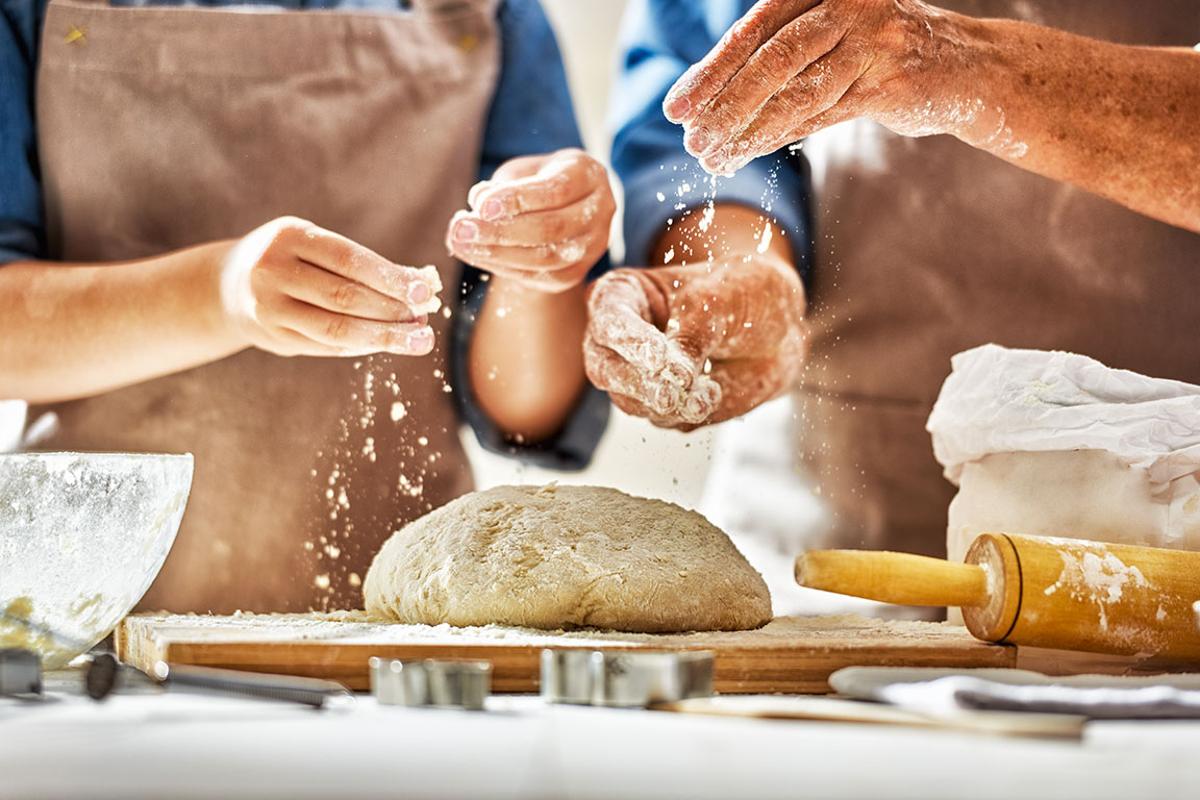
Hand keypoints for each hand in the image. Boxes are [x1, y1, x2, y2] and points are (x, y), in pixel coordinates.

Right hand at [219, 217, 441, 357]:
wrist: (228, 285)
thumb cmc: (291, 259)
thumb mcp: (315, 245)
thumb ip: (360, 264)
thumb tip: (421, 284)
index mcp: (288, 237)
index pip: (348, 260)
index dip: (389, 277)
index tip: (424, 291)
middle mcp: (272, 271)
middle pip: (344, 298)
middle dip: (391, 311)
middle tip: (424, 321)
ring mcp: (268, 308)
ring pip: (336, 330)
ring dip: (383, 337)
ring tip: (417, 339)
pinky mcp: (273, 338)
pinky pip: (326, 347)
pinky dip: (361, 347)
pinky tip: (385, 344)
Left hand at [446, 149, 615, 292]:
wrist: (567, 206)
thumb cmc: (540, 179)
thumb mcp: (524, 170)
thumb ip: (504, 184)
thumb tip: (477, 202)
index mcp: (589, 175)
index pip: (556, 190)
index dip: (518, 199)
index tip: (480, 204)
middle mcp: (601, 212)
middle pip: (551, 228)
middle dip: (501, 231)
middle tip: (461, 228)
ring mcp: (593, 246)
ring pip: (546, 259)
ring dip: (497, 253)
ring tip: (460, 242)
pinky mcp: (577, 272)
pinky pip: (540, 276)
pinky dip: (503, 267)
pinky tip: (476, 255)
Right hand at [584, 255, 806, 429]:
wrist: (778, 329)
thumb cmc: (742, 295)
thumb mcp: (720, 301)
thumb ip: (692, 336)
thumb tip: (674, 378)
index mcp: (622, 295)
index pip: (609, 320)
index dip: (629, 340)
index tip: (658, 357)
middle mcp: (618, 339)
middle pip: (604, 369)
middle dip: (639, 384)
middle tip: (671, 394)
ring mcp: (635, 376)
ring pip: (631, 402)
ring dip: (669, 403)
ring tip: (710, 391)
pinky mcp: (659, 406)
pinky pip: (663, 420)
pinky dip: (689, 412)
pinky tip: (714, 391)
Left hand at [663, 0, 996, 174]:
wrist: (965, 67)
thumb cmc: (879, 52)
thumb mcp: (827, 36)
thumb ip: (776, 53)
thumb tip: (703, 96)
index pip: (753, 30)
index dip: (711, 72)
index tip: (676, 109)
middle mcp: (847, 3)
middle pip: (770, 61)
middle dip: (723, 106)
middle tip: (691, 141)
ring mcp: (873, 40)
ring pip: (795, 93)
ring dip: (747, 131)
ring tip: (713, 159)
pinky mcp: (892, 81)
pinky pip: (823, 115)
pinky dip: (780, 138)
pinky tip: (749, 155)